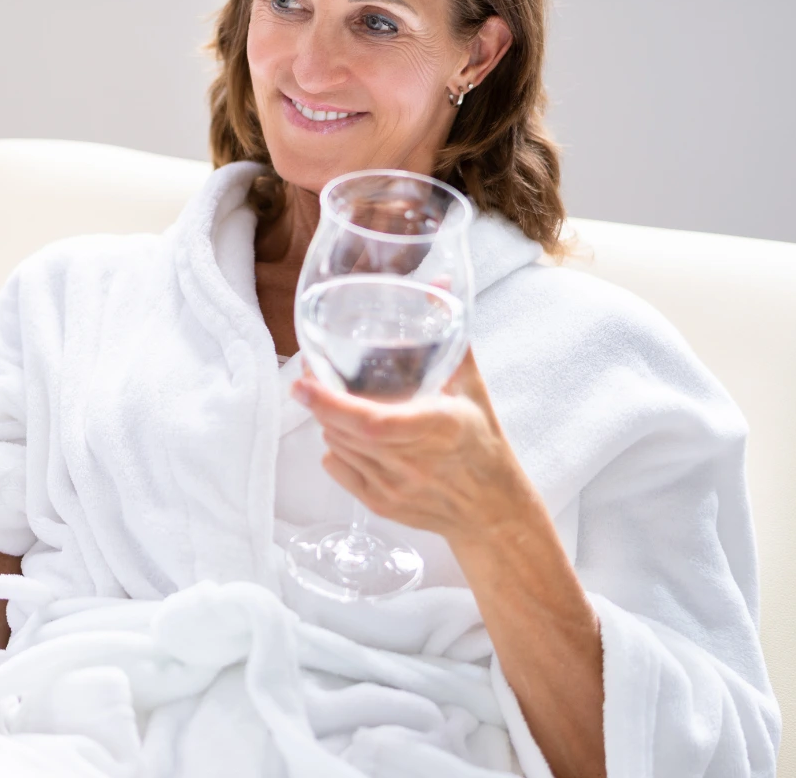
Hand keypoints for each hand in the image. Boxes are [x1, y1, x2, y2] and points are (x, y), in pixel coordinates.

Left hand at [291, 350, 539, 547]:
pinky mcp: (380, 506)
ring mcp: (393, 488)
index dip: (331, 404)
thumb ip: (452, 339)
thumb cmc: (482, 445)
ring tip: (341, 405)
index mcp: (436, 429)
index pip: (371, 422)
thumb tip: (441, 284)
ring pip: (336, 446)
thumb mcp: (472, 391)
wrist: (492, 511)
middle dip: (322, 402)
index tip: (303, 383)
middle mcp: (411, 463)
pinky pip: (337, 469)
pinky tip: (353, 437)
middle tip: (313, 379)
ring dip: (331, 423)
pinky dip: (336, 448)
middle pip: (343, 430)